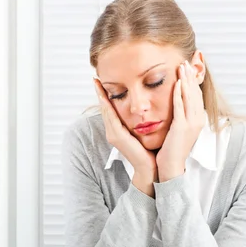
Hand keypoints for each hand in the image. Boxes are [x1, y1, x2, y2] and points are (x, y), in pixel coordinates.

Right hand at [94, 78, 156, 194]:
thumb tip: (143, 109)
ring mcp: (113, 135)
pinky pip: (111, 118)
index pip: (109, 109)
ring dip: (101, 97)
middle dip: (100, 93)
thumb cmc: (149, 150)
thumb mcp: (142, 132)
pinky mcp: (117, 137)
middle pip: (104, 108)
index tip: (102, 83)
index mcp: (118, 130)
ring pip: (106, 111)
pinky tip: (106, 97)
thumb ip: (139, 122)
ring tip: (97, 84)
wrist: (150, 167)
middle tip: (96, 79)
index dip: (105, 96)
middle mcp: (112, 132)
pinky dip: (107, 107)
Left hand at [156, 61, 205, 181]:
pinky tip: (177, 83)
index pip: (197, 95)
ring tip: (182, 66)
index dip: (193, 81)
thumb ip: (180, 116)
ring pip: (190, 97)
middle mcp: (197, 120)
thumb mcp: (179, 129)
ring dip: (186, 80)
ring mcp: (191, 124)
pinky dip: (179, 94)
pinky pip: (181, 107)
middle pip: (196, 92)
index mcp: (197, 120)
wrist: (171, 166)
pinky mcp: (182, 127)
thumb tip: (178, 105)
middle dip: (191, 76)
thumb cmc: (172, 149)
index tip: (189, 67)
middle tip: (187, 61)